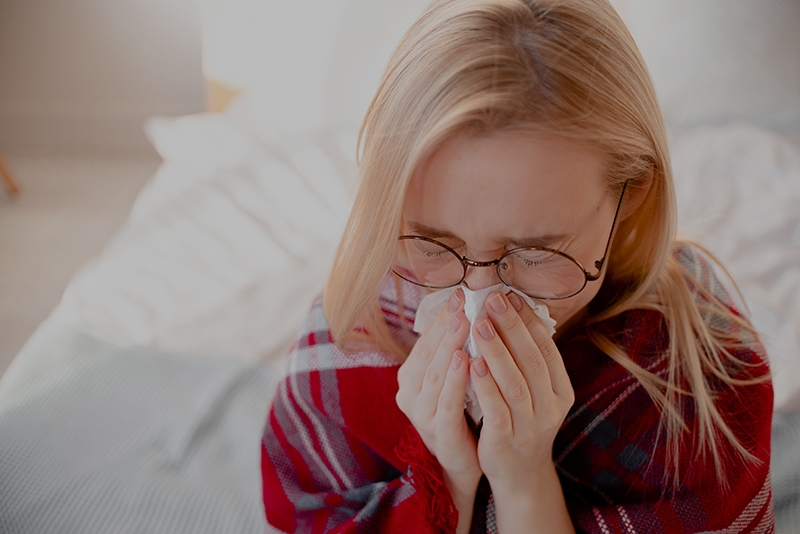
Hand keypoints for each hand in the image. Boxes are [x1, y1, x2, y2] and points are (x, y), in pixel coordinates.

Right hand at [396, 289, 481, 503]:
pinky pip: (447, 401)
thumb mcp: (453, 378)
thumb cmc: (462, 413)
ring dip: (450, 346)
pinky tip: (466, 360)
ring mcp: (421, 415)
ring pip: (435, 374)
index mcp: (411, 377)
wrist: (464, 462)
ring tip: (464, 322)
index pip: (426, 341)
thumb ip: (454, 350)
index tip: (460, 294)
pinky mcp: (439, 432)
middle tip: (462, 301)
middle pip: (428, 353)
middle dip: (446, 325)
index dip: (442, 317)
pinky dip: (456, 379)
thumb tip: (469, 309)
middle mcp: (410, 394)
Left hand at [469, 290, 574, 492]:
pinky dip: (486, 385)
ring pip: (515, 383)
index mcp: (561, 389)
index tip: (510, 296)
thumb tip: (511, 311)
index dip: (529, 321)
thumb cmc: (522, 420)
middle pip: (532, 360)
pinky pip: (497, 409)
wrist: (520, 473)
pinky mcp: (506, 441)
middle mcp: (550, 407)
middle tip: (492, 300)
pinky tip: (472, 363)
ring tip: (479, 325)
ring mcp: (530, 426)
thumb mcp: (535, 391)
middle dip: (511, 328)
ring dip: (497, 351)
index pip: (547, 348)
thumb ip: (527, 359)